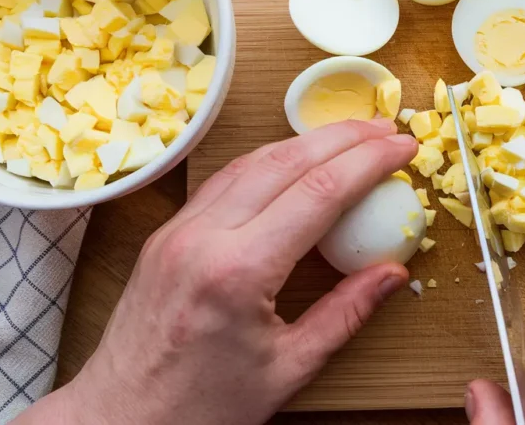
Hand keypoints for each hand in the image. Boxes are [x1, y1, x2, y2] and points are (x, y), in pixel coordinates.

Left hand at [14, 119, 418, 424]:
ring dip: (305, 141)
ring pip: (250, 161)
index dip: (369, 161)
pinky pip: (223, 180)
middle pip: (286, 161)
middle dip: (343, 137)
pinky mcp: (166, 234)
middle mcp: (203, 238)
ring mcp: (178, 231)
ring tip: (349, 135)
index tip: (404, 148)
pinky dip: (267, 160)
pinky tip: (294, 160)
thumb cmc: (201, 407)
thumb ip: (346, 313)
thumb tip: (394, 273)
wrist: (120, 419)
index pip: (319, 192)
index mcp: (239, 272)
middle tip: (386, 128)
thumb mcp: (289, 368)